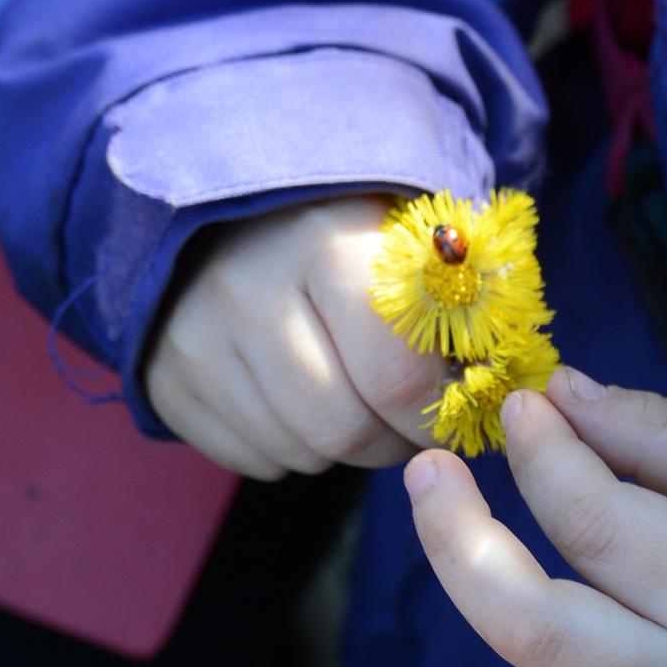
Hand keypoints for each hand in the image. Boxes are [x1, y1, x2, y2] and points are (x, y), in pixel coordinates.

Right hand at [144, 195, 448, 479]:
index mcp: (325, 246)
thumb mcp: (400, 230)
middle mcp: (249, 293)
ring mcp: (196, 342)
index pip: (397, 377)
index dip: (438, 414)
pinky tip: (298, 403)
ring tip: (354, 403)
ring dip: (342, 447)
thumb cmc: (338, 226)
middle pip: (343, 430)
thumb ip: (458, 298)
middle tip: (408, 423)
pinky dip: (289, 449)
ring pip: (299, 452)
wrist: (218, 206)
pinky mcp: (165, 382)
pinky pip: (252, 459)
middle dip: (392, 441)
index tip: (456, 413)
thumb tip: (502, 387)